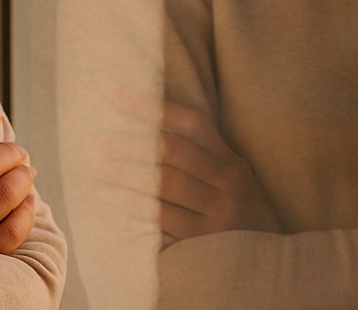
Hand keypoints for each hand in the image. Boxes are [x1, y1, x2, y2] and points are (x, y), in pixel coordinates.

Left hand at [98, 92, 281, 241]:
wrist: (260, 261)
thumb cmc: (230, 212)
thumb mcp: (224, 179)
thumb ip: (197, 156)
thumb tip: (143, 126)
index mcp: (230, 158)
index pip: (191, 122)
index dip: (153, 107)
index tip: (115, 96)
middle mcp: (228, 179)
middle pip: (172, 150)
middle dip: (131, 143)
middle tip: (97, 140)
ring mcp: (219, 209)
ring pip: (165, 182)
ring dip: (126, 173)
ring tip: (99, 167)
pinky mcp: (206, 237)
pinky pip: (163, 215)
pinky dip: (134, 203)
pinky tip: (112, 197)